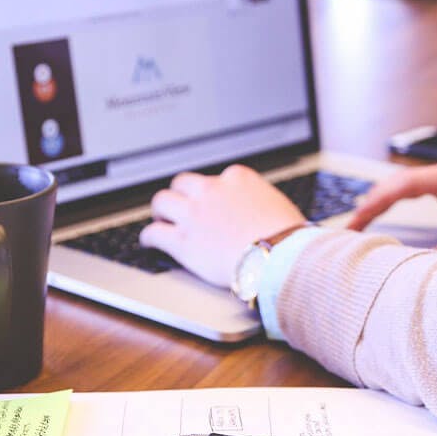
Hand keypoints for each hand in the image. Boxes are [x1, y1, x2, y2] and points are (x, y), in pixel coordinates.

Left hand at [140, 165, 305, 285]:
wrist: (279, 257)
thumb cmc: (287, 236)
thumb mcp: (278, 205)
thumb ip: (260, 202)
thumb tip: (262, 211)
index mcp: (237, 178)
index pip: (216, 178)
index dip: (212, 192)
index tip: (211, 201)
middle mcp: (212, 190)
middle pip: (183, 182)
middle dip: (181, 194)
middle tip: (180, 206)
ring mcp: (194, 214)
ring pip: (162, 201)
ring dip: (161, 210)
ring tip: (161, 219)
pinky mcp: (182, 241)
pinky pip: (154, 233)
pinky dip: (149, 237)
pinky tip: (150, 242)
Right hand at [347, 158, 436, 255]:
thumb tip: (418, 265)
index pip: (406, 185)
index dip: (376, 202)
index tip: (354, 223)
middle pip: (398, 183)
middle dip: (370, 204)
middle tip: (346, 232)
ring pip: (405, 188)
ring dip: (380, 204)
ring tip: (356, 230)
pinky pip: (417, 196)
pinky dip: (396, 208)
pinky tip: (381, 223)